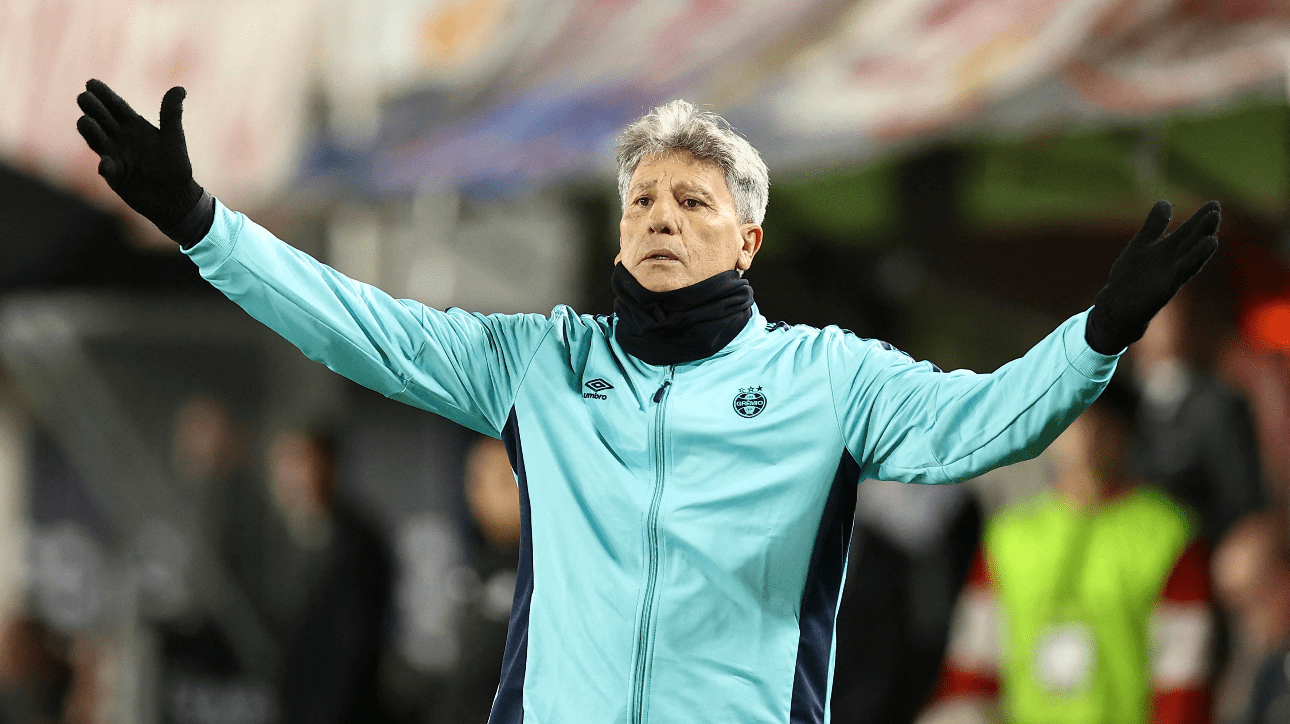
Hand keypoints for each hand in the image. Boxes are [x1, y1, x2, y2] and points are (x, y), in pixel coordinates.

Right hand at [76, 79, 210, 245]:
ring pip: (98, 141)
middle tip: (83, 97)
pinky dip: (106, 167)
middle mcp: (120, 139)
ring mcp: (115, 156)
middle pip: (103, 120)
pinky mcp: (115, 176)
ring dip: (91, 132)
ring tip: (84, 121)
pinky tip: (105, 164)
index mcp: (134, 126)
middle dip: (93, 108)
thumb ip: (172, 114)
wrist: (176, 197)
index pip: (116, 107)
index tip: (91, 82)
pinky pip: (108, 170)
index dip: (104, 95)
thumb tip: (180, 88)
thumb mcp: (174, 138)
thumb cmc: (176, 166)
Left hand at [1085, 200, 1219, 354]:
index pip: (1188, 232)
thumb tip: (1166, 202)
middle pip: (1191, 244)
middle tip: (1216, 212)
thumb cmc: (1130, 277)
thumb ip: (1154, 226)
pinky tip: (1185, 266)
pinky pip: (1174, 280)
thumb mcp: (1140, 245)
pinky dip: (1182, 271)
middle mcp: (1173, 263)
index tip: (1214, 204)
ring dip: (1199, 252)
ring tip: (1213, 238)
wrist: (1117, 306)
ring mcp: (1169, 277)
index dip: (1200, 218)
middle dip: (1203, 230)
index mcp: (1167, 250)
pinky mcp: (1162, 291)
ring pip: (1188, 262)